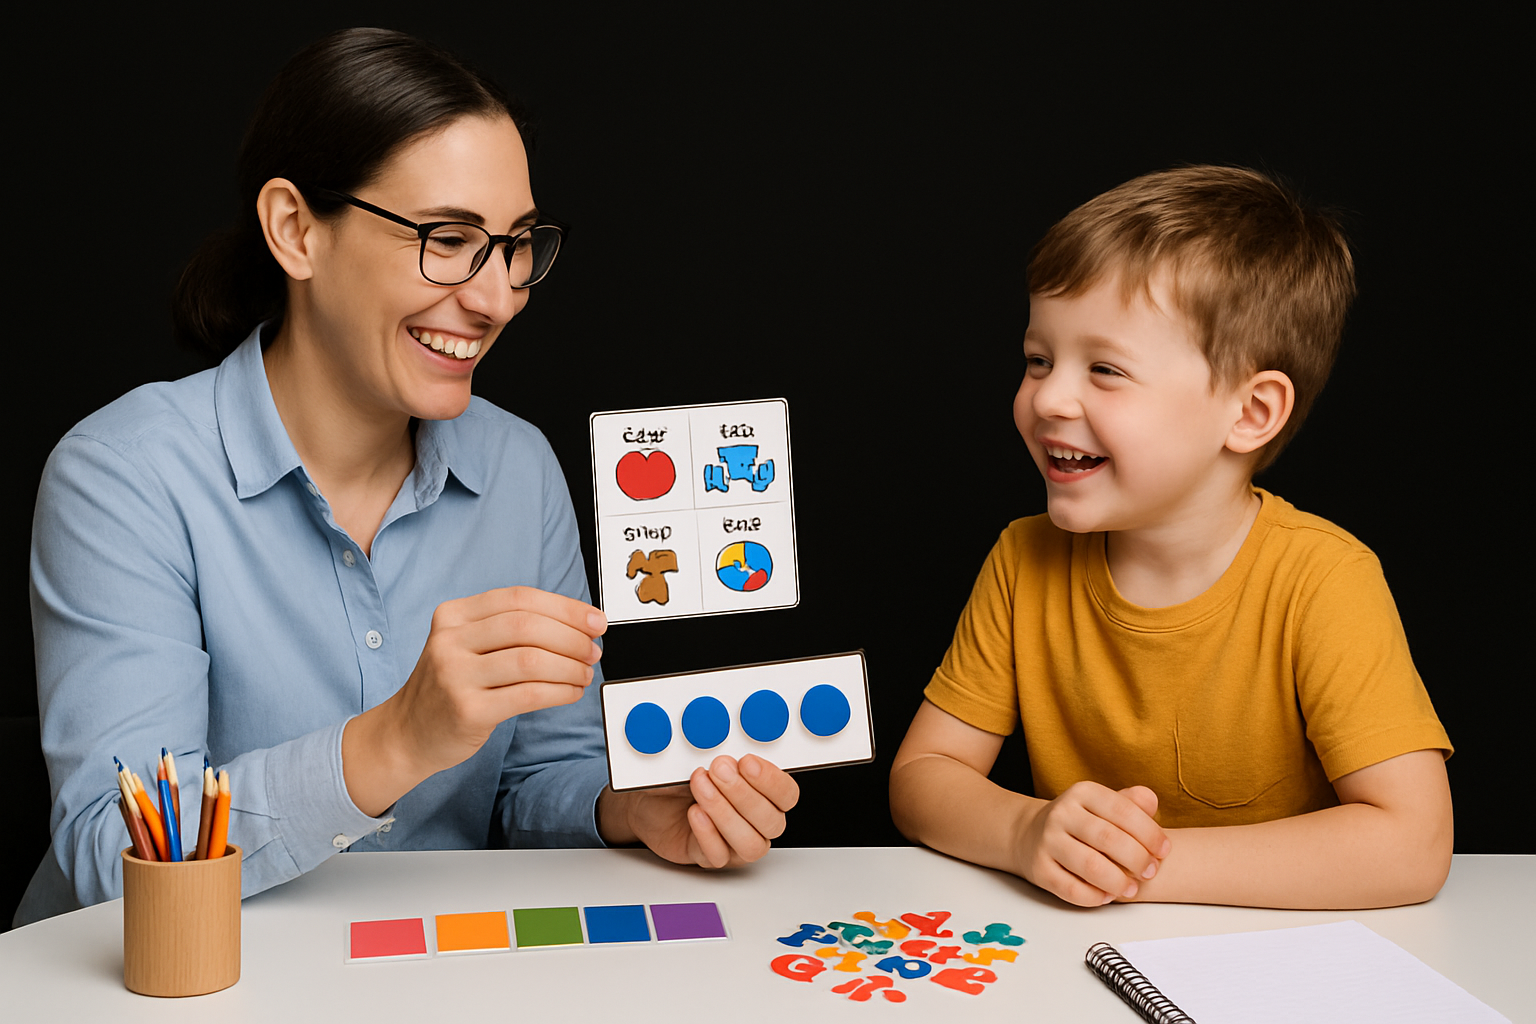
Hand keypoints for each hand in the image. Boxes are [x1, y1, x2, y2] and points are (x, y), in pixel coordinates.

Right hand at [344, 586, 604, 813]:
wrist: (406, 733)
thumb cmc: (450, 686)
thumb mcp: (467, 645)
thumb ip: (510, 629)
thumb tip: (577, 624)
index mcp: (453, 615)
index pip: (519, 599)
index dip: (564, 607)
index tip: (595, 620)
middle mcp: (450, 640)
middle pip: (527, 626)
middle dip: (571, 637)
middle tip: (593, 650)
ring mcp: (455, 676)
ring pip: (531, 661)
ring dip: (569, 666)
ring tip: (584, 673)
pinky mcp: (468, 710)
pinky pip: (527, 695)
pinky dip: (559, 692)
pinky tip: (570, 692)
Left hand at [601, 754, 798, 867]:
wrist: (651, 802)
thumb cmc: (682, 779)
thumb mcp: (700, 757)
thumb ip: (718, 753)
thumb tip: (721, 740)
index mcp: (765, 795)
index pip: (786, 794)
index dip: (771, 780)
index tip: (747, 762)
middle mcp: (756, 822)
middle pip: (771, 820)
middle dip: (743, 793)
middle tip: (718, 769)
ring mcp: (736, 843)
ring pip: (751, 844)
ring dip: (725, 813)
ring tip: (701, 788)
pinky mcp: (711, 856)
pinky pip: (719, 856)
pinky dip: (707, 833)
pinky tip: (695, 813)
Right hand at [1016, 782, 1169, 906]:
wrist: (1030, 834)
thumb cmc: (1080, 822)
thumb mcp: (1103, 804)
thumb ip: (1131, 803)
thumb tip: (1152, 804)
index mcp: (1082, 792)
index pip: (1123, 810)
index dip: (1150, 833)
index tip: (1164, 851)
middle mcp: (1062, 813)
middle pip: (1108, 838)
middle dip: (1137, 860)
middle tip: (1150, 872)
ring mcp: (1047, 841)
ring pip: (1090, 866)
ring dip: (1118, 882)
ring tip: (1132, 888)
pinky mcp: (1038, 869)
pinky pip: (1071, 889)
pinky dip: (1094, 897)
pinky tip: (1107, 896)